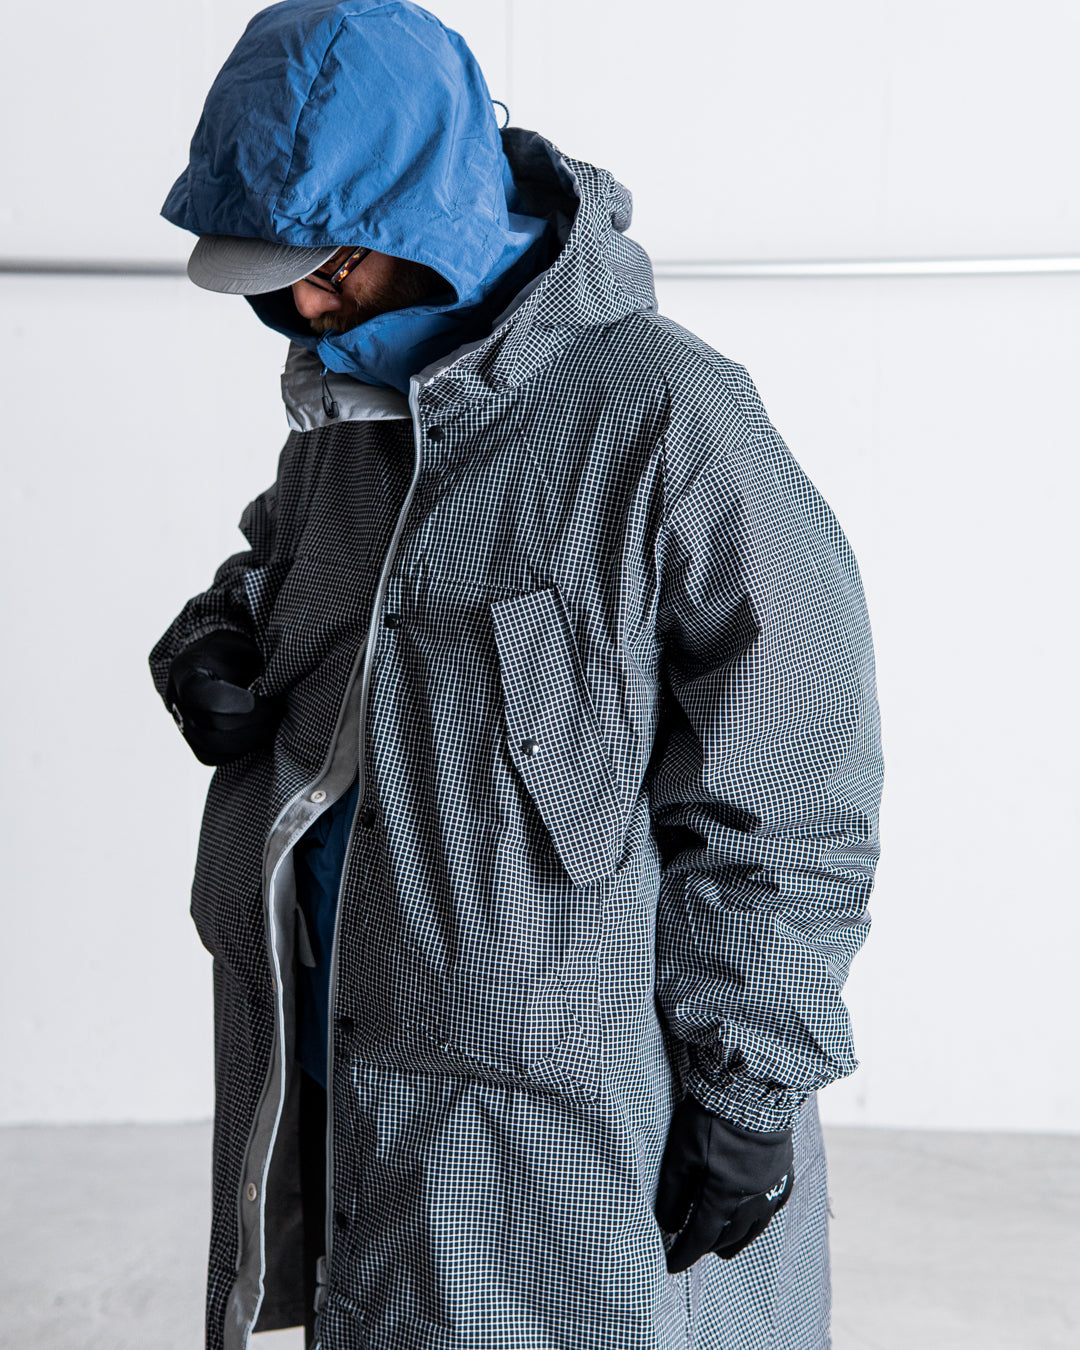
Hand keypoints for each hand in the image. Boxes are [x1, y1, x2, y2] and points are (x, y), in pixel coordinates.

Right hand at [166, 631, 280, 765]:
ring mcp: (181, 724)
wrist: (214, 663)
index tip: (256, 699)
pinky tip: (258, 736)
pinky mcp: (192, 741)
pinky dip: (239, 751)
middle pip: (211, 726)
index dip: (229, 701)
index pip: (197, 694)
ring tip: (272, 725)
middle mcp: (176, 700)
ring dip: (250, 739)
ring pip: (212, 747)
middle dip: (252, 722)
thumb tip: (279, 689)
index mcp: (185, 671)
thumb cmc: (233, 654)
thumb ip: (254, 666)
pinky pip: (211, 757)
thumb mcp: (242, 650)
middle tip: (277, 712)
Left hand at [654, 1095, 793, 1271]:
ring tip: (721, 1244)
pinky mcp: (785, 1173)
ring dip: (735, 1239)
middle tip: (693, 1247)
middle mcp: (751, 1199)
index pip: (700, 1237)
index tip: (671, 1265)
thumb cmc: (711, 1117)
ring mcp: (772, 1188)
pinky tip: (753, 1217)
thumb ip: (672, 1192)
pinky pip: (774, 1209)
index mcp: (723, 1196)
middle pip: (728, 1237)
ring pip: (753, 1229)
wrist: (752, 1089)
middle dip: (708, 1246)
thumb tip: (667, 1224)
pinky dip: (759, 1219)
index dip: (684, 1254)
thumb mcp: (680, 1152)